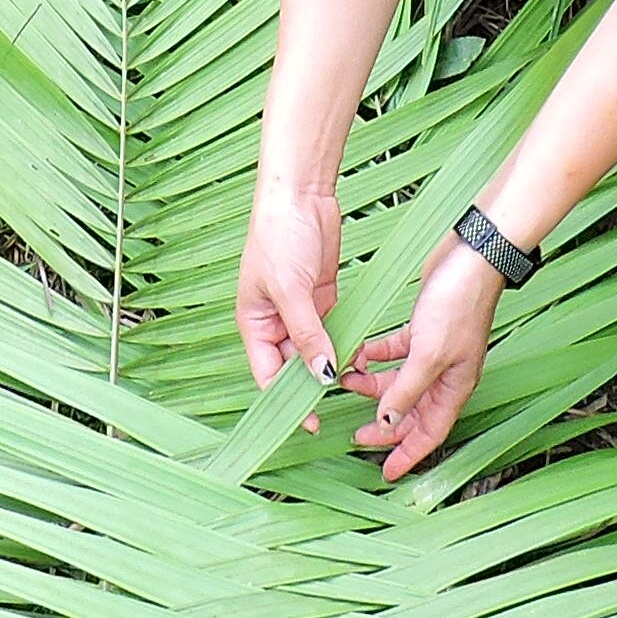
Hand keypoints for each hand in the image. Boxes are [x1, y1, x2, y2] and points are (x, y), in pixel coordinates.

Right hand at [237, 179, 344, 419]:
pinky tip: (362, 355)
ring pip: (318, 351)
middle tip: (338, 405)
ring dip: (334, 365)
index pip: (268, 375)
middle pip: (294, 367)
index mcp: (254, 324)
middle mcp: (275, 322)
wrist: (300, 196)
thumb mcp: (290, 290)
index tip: (308, 421)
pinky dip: (346, 343)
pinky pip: (335, 330)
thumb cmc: (279, 236)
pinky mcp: (322, 298)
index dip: (287, 400)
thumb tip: (320, 374)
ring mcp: (301, 311)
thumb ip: (306, 334)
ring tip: (356, 381)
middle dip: (314, 384)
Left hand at [343, 243, 504, 480]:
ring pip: (401, 381)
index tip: (387, 472)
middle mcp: (447, 372)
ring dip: (374, 385)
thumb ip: (406, 390)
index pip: (430, 433)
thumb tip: (388, 421)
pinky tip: (362, 354)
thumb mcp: (428, 353)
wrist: (473, 255)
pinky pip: (397, 352)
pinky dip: (379, 356)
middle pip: (413, 411)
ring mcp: (436, 350)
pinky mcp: (425, 327)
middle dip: (385, 425)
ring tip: (348, 382)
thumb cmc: (460, 301)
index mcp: (454, 385)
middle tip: (357, 435)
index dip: (408, 455)